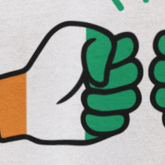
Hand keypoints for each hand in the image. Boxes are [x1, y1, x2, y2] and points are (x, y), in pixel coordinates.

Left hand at [0, 22, 142, 144]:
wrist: (29, 101)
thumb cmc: (48, 68)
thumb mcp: (69, 40)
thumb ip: (98, 41)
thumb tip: (106, 76)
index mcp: (107, 52)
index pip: (131, 47)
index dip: (116, 52)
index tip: (95, 58)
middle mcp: (113, 75)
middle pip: (135, 73)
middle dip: (111, 77)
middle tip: (86, 81)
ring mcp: (111, 100)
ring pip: (131, 99)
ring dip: (104, 99)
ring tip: (81, 99)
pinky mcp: (106, 124)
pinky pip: (120, 122)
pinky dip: (99, 119)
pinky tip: (81, 116)